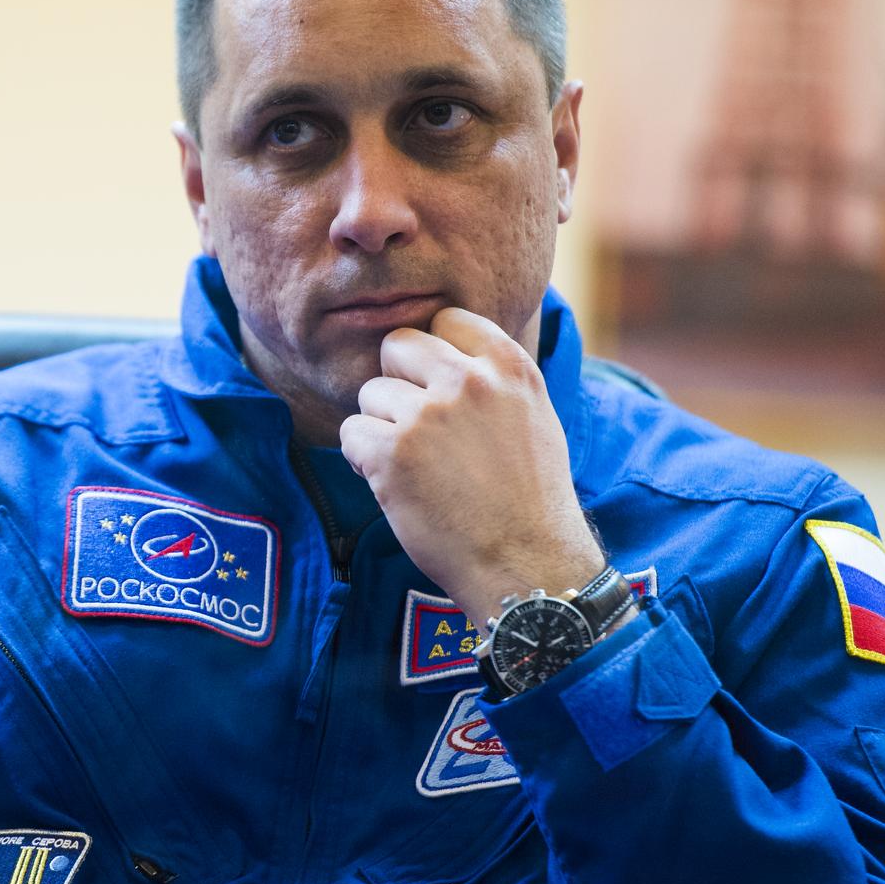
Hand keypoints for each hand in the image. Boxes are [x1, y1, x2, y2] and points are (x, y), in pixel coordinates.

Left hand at [339, 307, 604, 631]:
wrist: (527, 565)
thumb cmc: (529, 500)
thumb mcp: (533, 416)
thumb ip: (493, 376)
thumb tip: (446, 346)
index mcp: (508, 366)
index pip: (446, 318)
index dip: (432, 353)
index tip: (436, 386)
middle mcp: (468, 382)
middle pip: (398, 346)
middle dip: (398, 382)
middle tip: (415, 427)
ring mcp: (427, 415)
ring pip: (371, 393)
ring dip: (381, 428)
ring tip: (415, 467)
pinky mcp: (392, 453)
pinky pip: (351, 434)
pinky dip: (364, 460)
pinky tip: (395, 485)